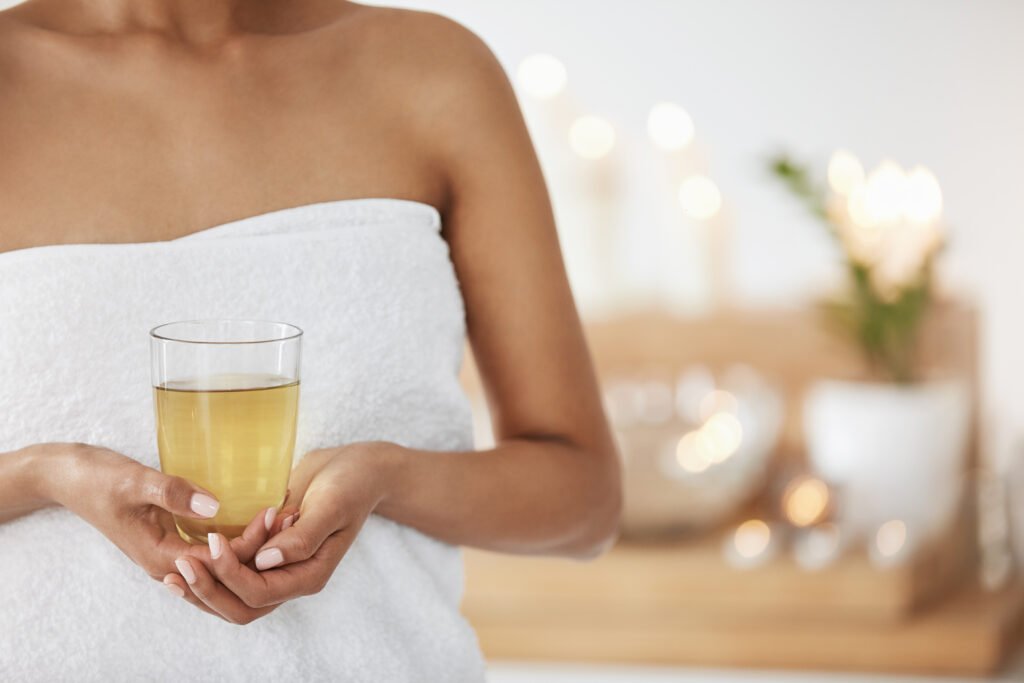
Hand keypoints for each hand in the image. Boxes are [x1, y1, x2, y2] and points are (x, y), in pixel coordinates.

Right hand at [50, 443, 286, 615]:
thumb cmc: (98, 478)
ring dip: (252, 547)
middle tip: (291, 518)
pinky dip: (236, 540)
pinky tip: (257, 519)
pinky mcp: (172, 541)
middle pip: (225, 570)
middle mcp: (168, 564)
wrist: (68, 478)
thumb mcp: (135, 481)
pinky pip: (212, 552)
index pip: (219, 563)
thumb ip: (172, 493)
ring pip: (220, 565)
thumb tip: (213, 507)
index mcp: (160, 557)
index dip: (251, 543)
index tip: (276, 515)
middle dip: (260, 550)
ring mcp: (170, 555)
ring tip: (283, 519)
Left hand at [165, 443, 393, 624]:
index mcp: (309, 574)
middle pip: (241, 607)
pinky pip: (235, 575)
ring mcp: (279, 568)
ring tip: (174, 572)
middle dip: (208, 592)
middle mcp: (292, 578)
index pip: (259, 593)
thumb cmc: (350, 485)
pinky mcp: (268, 552)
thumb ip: (302, 538)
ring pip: (233, 598)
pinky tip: (189, 557)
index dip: (230, 574)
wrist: (357, 469)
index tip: (211, 542)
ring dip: (204, 588)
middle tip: (180, 566)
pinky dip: (211, 573)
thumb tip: (265, 562)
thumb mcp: (331, 506)